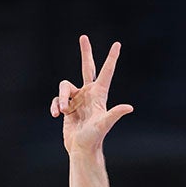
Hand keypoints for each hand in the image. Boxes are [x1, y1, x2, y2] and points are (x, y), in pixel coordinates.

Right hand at [49, 34, 133, 154]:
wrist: (81, 149)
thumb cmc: (94, 138)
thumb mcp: (104, 124)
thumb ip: (115, 114)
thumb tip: (129, 107)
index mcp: (99, 94)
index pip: (106, 72)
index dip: (111, 58)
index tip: (117, 44)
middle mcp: (89, 94)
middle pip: (87, 68)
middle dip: (85, 53)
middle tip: (83, 37)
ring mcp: (78, 99)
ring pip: (64, 86)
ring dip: (62, 99)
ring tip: (65, 112)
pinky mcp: (67, 106)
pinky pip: (58, 99)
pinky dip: (56, 106)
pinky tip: (57, 116)